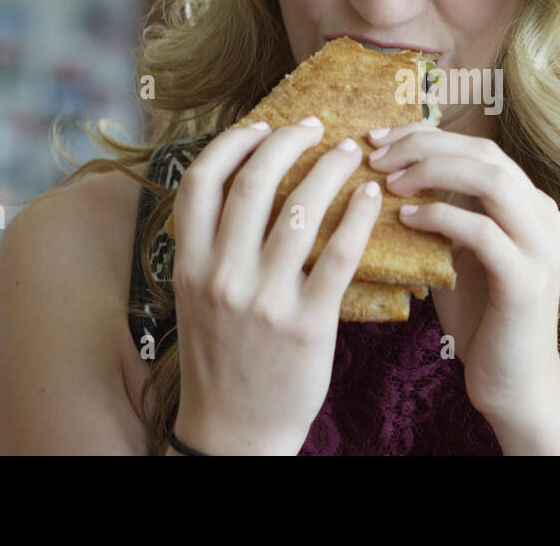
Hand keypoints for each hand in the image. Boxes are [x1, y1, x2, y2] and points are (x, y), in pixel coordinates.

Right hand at [168, 117, 381, 453]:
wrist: (234, 433)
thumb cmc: (222, 359)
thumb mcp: (196, 298)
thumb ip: (212, 246)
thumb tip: (246, 185)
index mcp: (189, 265)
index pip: (201, 181)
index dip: (233, 142)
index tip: (262, 125)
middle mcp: (221, 276)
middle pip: (253, 183)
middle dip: (286, 142)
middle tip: (315, 127)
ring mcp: (264, 299)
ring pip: (299, 209)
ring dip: (329, 169)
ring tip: (351, 153)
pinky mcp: (307, 323)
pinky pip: (339, 255)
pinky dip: (357, 217)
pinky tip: (370, 198)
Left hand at [366, 122, 559, 427]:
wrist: (513, 385)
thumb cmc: (479, 320)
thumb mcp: (457, 255)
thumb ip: (441, 216)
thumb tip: (384, 179)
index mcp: (529, 204)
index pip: (479, 148)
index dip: (426, 135)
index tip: (377, 138)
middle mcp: (543, 216)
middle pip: (485, 154)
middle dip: (423, 146)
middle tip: (374, 154)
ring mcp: (540, 247)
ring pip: (490, 181)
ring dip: (431, 172)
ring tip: (387, 181)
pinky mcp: (526, 280)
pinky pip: (482, 232)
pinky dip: (440, 217)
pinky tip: (404, 219)